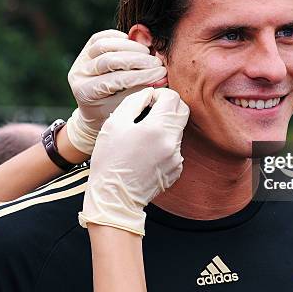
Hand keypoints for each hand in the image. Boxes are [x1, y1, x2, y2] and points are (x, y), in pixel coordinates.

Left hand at [66, 30, 165, 153]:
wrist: (93, 109)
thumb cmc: (112, 112)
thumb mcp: (124, 107)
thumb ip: (140, 90)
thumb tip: (161, 76)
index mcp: (86, 93)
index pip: (116, 80)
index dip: (141, 75)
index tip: (161, 74)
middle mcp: (79, 74)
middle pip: (109, 60)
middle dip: (138, 60)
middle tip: (158, 63)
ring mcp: (80, 60)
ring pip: (104, 45)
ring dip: (130, 46)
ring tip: (149, 53)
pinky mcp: (85, 49)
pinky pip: (101, 36)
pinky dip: (120, 38)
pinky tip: (136, 44)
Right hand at [78, 87, 188, 235]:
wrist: (114, 198)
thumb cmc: (110, 160)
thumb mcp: (114, 124)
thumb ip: (134, 102)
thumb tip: (149, 93)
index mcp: (157, 129)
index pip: (173, 97)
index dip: (160, 94)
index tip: (148, 100)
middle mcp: (172, 143)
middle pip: (182, 112)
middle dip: (168, 107)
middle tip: (150, 112)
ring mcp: (177, 158)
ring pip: (178, 130)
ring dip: (165, 127)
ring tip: (143, 136)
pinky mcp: (176, 169)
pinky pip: (175, 148)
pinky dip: (165, 144)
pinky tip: (147, 152)